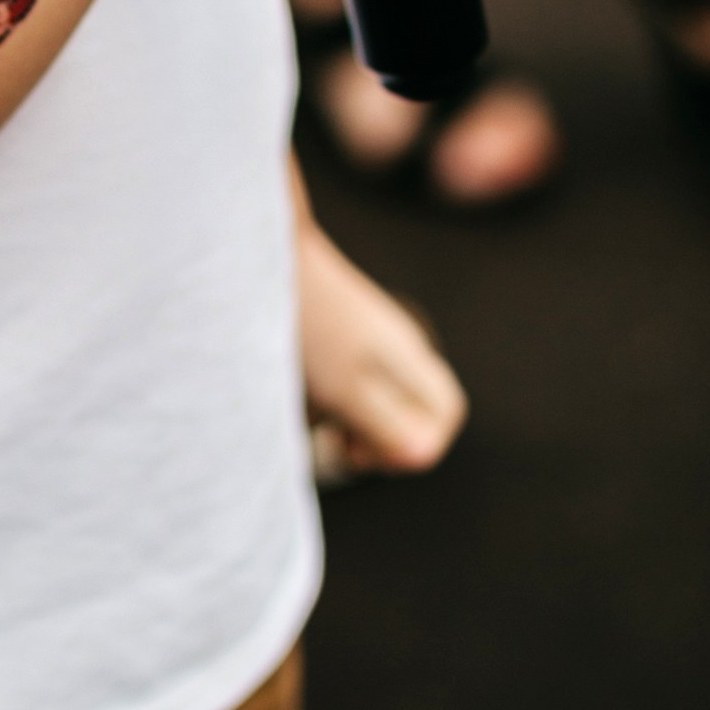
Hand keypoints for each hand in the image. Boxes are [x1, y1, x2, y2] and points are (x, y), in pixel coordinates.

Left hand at [296, 212, 465, 474]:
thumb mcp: (345, 387)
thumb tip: (422, 456)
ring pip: (375, 395)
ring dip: (348, 417)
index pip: (446, 411)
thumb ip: (387, 424)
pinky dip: (325, 394)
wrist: (263, 254)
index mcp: (408, 356)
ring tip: (315, 417)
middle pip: (412, 407)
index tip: (368, 451)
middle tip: (342, 445)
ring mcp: (366, 334)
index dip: (420, 445)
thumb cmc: (306, 322)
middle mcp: (395, 343)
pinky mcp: (335, 329)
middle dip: (380, 438)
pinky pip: (343, 378)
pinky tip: (297, 391)